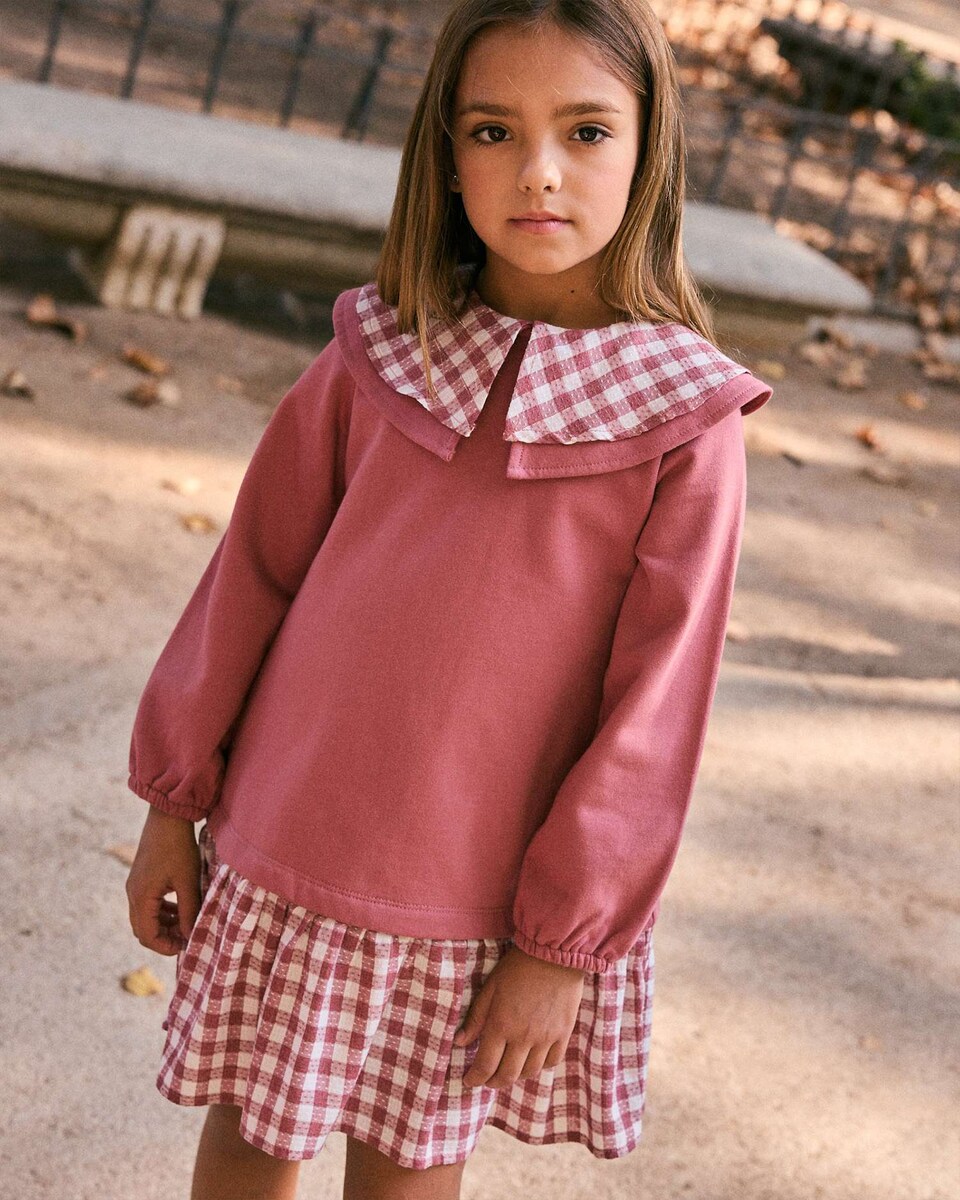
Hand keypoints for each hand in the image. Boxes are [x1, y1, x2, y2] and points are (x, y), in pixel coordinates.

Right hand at [125, 807, 201, 955]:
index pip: (147, 935)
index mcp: (141, 897)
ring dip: (163, 925)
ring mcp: (135, 886)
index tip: (185, 947)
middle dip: (164, 937)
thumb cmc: (178, 847)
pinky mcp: (141, 879)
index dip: (165, 946)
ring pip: (145, 917)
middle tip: (186, 938)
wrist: (167, 817)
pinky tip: (180, 909)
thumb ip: (188, 911)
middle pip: (143, 929)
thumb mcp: (188, 881)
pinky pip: (148, 904)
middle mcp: (133, 893)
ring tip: (186, 925)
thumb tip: (189, 936)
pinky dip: (162, 912)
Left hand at [453, 944, 585, 1087]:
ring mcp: (546, 1038)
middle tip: (486, 1080)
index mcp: (501, 1025)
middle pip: (507, 1075)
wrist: (554, 954)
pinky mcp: (563, 1034)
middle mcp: (523, 1037)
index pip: (485, 1065)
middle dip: (493, 1082)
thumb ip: (476, 1017)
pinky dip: (540, 1065)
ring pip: (529, 1072)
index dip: (475, 1078)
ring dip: (516, 1075)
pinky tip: (532, 1059)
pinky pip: (552, 1062)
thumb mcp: (490, 988)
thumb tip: (460, 1042)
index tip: (469, 1080)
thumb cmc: (517, 967)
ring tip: (508, 1068)